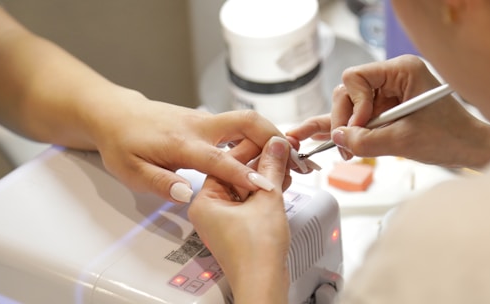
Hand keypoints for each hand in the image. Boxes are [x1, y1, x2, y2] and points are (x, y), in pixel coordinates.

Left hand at [89, 94, 284, 202]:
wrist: (116, 114)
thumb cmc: (123, 143)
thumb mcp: (131, 171)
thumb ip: (160, 183)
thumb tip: (186, 193)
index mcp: (181, 143)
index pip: (220, 159)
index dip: (245, 174)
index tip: (268, 186)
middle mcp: (199, 126)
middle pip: (246, 122)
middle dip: (274, 137)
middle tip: (295, 158)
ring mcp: (205, 120)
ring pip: (246, 120)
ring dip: (271, 136)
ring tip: (290, 158)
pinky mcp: (207, 121)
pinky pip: (239, 125)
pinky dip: (258, 136)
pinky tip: (266, 153)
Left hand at [188, 136, 290, 303]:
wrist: (263, 284)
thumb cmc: (255, 252)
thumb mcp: (267, 199)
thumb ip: (271, 168)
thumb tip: (275, 146)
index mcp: (204, 201)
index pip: (225, 162)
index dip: (251, 148)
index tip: (269, 139)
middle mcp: (210, 209)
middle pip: (235, 174)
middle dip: (261, 163)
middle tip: (279, 151)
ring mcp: (223, 220)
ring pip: (244, 188)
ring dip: (265, 177)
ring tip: (285, 165)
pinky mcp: (237, 228)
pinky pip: (249, 201)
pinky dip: (264, 192)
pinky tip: (281, 182)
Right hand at [287, 55, 489, 168]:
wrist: (470, 149)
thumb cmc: (449, 138)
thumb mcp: (403, 141)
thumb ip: (366, 140)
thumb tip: (337, 137)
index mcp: (402, 70)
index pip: (356, 77)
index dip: (352, 104)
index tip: (360, 127)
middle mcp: (393, 77)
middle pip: (349, 91)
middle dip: (345, 119)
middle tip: (346, 145)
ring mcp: (388, 93)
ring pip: (350, 105)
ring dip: (346, 128)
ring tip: (345, 150)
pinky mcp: (387, 109)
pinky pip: (360, 116)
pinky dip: (348, 128)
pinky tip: (325, 137)